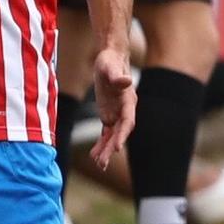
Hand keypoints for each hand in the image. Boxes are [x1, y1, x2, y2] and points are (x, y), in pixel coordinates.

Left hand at [88, 47, 135, 169]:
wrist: (110, 58)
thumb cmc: (110, 61)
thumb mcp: (110, 67)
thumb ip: (117, 76)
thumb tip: (126, 81)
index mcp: (129, 101)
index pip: (127, 122)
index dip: (123, 135)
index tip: (117, 147)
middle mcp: (124, 110)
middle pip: (120, 133)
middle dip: (112, 148)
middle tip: (102, 163)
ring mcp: (117, 114)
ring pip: (112, 136)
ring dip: (106, 150)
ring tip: (98, 164)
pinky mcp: (108, 114)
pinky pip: (106, 133)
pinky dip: (101, 144)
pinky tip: (94, 155)